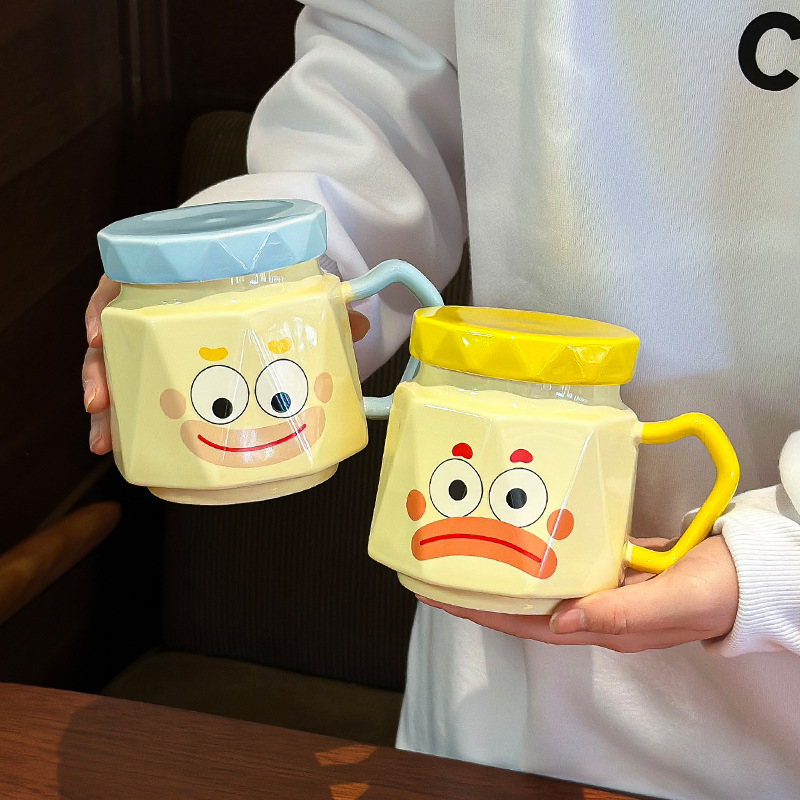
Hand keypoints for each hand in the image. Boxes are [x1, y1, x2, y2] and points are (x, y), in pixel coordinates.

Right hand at [81, 276, 370, 454]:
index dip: (104, 307)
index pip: (124, 280)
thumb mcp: (278, 281)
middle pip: (114, 335)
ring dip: (110, 405)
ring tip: (104, 438)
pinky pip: (140, 388)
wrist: (252, 266)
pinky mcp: (165, 363)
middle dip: (101, 371)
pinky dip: (130, 416)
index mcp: (173, 275)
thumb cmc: (255, 273)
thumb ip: (314, 301)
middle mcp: (155, 306)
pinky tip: (122, 443)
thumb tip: (355, 323)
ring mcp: (156, 337)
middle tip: (101, 400)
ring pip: (120, 368)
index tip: (96, 334)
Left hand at [417, 535, 738, 652]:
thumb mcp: (674, 603)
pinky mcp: (615, 563)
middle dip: (482, 591)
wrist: (751, 569)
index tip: (441, 597)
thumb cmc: (717, 589)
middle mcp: (596, 609)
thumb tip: (562, 621)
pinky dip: (540, 547)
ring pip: (543, 580)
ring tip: (469, 546)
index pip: (529, 623)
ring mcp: (604, 586)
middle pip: (526, 604)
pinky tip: (522, 529)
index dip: (484, 613)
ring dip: (507, 567)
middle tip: (439, 568)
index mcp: (604, 625)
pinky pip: (567, 558)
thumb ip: (622, 614)